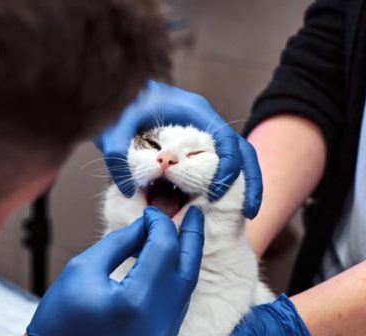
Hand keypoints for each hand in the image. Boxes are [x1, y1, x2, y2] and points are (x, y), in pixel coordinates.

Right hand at [27, 207, 204, 335]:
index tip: (150, 212)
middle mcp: (158, 323)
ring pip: (186, 291)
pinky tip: (166, 271)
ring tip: (180, 238)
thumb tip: (147, 226)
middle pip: (187, 269)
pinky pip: (176, 310)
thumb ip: (120, 243)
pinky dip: (174, 286)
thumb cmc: (59, 320)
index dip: (160, 225)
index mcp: (136, 301)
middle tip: (194, 213)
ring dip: (184, 262)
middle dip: (191, 238)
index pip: (164, 249)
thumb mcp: (82, 270)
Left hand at [95, 81, 261, 218]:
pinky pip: (218, 162)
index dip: (228, 167)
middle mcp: (205, 121)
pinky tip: (219, 203)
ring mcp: (203, 132)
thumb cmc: (120, 103)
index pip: (226, 139)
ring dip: (245, 182)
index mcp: (195, 111)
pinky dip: (224, 181)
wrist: (120, 91)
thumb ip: (116, 153)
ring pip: (236, 156)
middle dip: (250, 179)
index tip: (216, 193)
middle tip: (249, 212)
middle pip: (242, 149)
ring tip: (247, 213)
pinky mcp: (195, 145)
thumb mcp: (115, 126)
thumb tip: (127, 188)